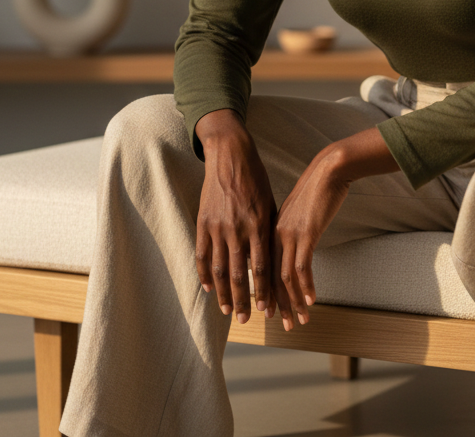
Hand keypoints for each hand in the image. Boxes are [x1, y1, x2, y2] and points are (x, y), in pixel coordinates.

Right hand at [195, 109, 275, 324]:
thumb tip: (272, 260)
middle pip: (239, 274)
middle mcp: (237, 228)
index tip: (266, 310)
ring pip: (219, 269)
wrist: (230, 155)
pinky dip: (204, 273)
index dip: (263, 291)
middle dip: (243, 300)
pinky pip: (202, 254)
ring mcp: (217, 226)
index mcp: (257, 224)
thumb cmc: (256, 179)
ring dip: (223, 293)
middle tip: (245, 320)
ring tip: (227, 311)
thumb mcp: (269, 204)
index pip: (261, 267)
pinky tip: (208, 288)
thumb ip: (269, 232)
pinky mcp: (203, 222)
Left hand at [273, 126, 397, 330]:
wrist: (328, 170)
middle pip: (272, 277)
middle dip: (278, 305)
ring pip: (286, 277)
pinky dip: (306, 286)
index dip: (267, 293)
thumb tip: (294, 247)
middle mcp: (276, 235)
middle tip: (285, 324)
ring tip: (301, 320)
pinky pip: (302, 266)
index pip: (265, 269)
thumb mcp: (298, 213)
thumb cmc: (316, 189)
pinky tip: (312, 300)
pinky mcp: (306, 233)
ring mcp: (290, 235)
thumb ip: (292, 231)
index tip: (269, 312)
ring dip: (293, 301)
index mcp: (271, 230)